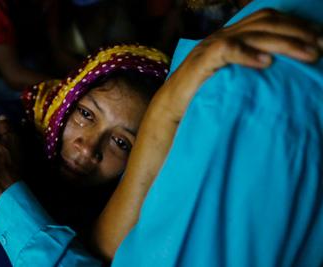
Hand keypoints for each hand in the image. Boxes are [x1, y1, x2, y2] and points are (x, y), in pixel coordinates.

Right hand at [165, 8, 322, 119]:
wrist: (172, 108)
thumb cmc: (203, 95)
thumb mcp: (232, 76)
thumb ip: (249, 67)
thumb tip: (278, 68)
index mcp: (230, 36)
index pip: (266, 19)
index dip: (294, 24)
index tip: (318, 37)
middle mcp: (222, 36)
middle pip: (264, 23)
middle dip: (296, 32)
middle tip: (320, 46)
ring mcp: (211, 47)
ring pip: (252, 34)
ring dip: (284, 42)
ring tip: (308, 54)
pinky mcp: (201, 61)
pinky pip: (226, 50)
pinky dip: (247, 53)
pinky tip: (266, 62)